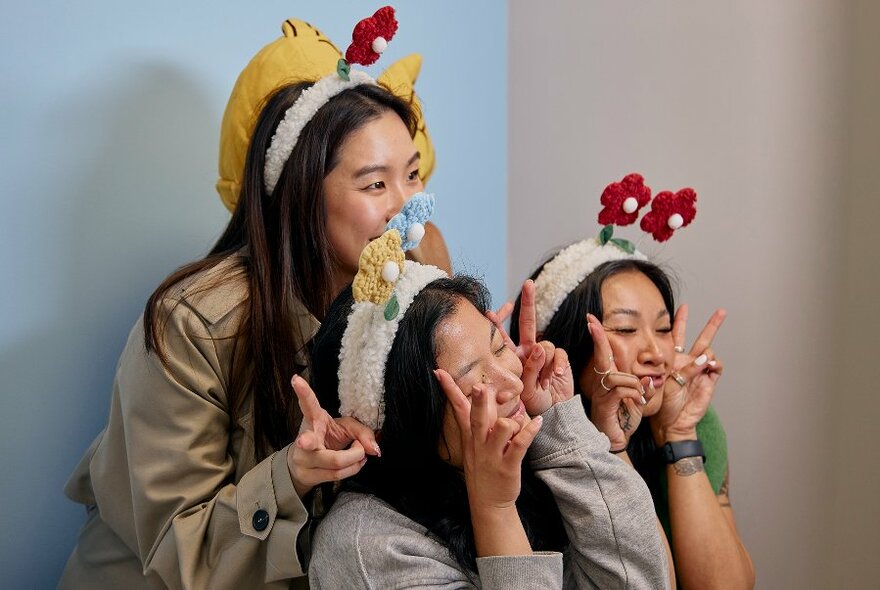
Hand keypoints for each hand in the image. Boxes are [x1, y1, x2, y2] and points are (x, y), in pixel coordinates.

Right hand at [287, 375, 379, 497]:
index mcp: (313, 420)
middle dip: (310, 442)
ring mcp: (303, 460)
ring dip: (356, 458)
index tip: (296, 379)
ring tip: (359, 450)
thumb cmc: (328, 438)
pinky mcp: (308, 476)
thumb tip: (375, 450)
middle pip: (311, 442)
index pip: (308, 405)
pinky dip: (353, 468)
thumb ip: (363, 433)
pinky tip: (356, 462)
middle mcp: (304, 439)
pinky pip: (337, 475)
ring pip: (335, 463)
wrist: (306, 464)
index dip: (303, 392)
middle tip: (305, 440)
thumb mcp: (345, 428)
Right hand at [435, 369, 542, 508]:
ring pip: (504, 427)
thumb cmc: (484, 470)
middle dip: (480, 402)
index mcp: (470, 437)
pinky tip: (538, 422)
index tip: (439, 371)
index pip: (458, 408)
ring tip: (521, 422)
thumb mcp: (475, 447)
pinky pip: (520, 443)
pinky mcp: (508, 466)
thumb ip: (480, 425)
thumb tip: (485, 400)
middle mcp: (479, 444)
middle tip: (480, 386)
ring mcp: (493, 455)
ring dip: (514, 421)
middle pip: (478, 417)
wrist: (488, 503)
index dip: (450, 389)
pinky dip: (531, 430)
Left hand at [486, 280, 573, 414]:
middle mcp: (529, 351)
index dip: (498, 322)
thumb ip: (529, 369)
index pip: (504, 337)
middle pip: (528, 322)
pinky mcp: (559, 359)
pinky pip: (559, 354)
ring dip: (545, 363)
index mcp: (514, 357)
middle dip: (528, 302)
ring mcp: (544, 354)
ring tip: (543, 381)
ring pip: (545, 345)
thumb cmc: (533, 403)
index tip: (489, 311)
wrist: (553, 414)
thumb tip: (539, 347)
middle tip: (528, 284)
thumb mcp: (525, 389)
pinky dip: (559, 365)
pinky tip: (558, 376)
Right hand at [584, 314, 654, 450]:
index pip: (603, 353)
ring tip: (641, 396)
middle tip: (591, 320)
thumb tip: (651, 380)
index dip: (598, 336)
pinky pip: (621, 390)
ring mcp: (601, 393)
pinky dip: (635, 394)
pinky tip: (638, 402)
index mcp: (610, 378)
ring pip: (617, 376)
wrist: (617, 439)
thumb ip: (645, 388)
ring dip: (633, 384)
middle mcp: (601, 383)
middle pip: (601, 357)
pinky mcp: (604, 404)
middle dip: (598, 338)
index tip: (591, 319)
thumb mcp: (639, 399)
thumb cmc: (625, 418)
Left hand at [652, 306, 726, 443]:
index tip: (683, 307)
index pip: (677, 336)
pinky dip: (715, 362)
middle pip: (702, 338)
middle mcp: (688, 362)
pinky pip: (717, 366)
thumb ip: (674, 367)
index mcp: (673, 359)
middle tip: (722, 311)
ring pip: (711, 350)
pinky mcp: (710, 380)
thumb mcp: (660, 380)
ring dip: (708, 352)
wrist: (672, 421)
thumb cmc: (660, 403)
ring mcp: (701, 370)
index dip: (680, 321)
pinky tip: (709, 365)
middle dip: (712, 325)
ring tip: (703, 361)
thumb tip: (694, 357)